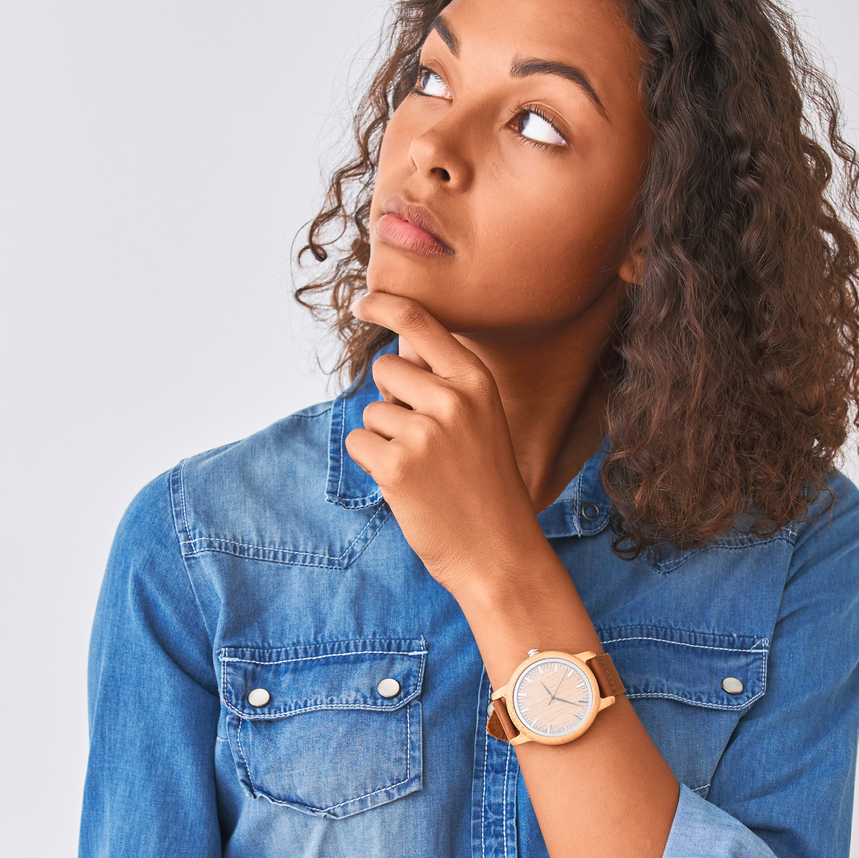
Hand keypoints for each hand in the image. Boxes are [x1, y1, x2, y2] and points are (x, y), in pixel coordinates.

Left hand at [343, 291, 553, 599]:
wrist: (499, 555)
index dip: (384, 306)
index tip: (361, 303)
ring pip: (371, 411)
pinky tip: (407, 486)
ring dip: (384, 438)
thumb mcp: (481, 422)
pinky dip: (372, 464)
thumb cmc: (486, 489)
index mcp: (477, 383)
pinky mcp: (397, 466)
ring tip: (423, 470)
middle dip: (391, 399)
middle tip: (425, 441)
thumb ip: (444, 383)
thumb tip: (398, 343)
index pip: (420, 323)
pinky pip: (359, 443)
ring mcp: (424, 432)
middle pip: (385, 369)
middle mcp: (452, 400)